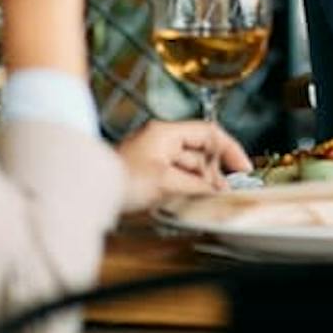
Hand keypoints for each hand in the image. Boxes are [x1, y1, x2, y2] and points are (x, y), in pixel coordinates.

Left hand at [116, 119, 253, 212]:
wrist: (88, 193)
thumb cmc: (122, 181)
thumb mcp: (165, 183)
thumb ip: (196, 185)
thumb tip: (217, 191)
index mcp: (166, 133)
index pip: (208, 133)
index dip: (230, 149)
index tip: (243, 169)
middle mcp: (161, 140)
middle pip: (200, 150)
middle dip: (215, 171)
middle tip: (225, 191)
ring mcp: (153, 155)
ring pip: (189, 165)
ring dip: (202, 181)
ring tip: (211, 199)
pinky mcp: (148, 172)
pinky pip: (177, 176)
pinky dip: (188, 187)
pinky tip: (193, 200)